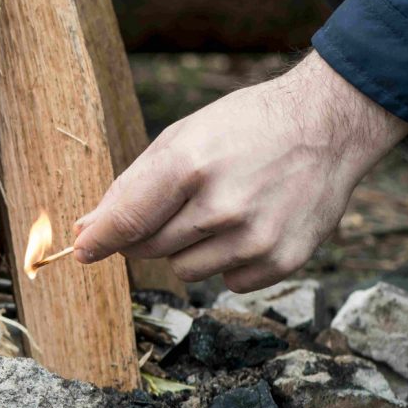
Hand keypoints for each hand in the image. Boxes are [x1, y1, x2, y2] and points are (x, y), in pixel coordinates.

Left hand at [73, 52, 407, 292]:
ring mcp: (255, 237)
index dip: (99, 240)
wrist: (327, 125)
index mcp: (189, 165)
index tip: (80, 251)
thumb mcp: (181, 137)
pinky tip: (250, 224)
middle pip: (151, 248)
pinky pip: (228, 282)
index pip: (128, 220)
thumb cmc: (244, 127)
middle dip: (147, 235)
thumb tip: (86, 230)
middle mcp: (222, 206)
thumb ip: (131, 186)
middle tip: (173, 206)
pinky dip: (229, 261)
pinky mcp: (283, 260)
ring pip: (185, 271)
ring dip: (189, 248)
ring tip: (219, 209)